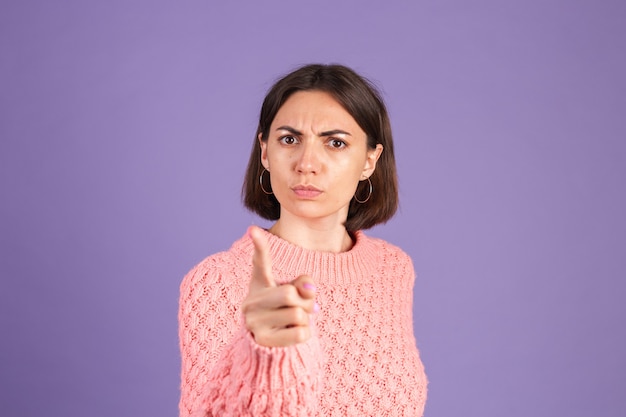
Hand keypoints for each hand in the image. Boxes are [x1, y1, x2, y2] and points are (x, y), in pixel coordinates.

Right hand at [242, 226, 316, 347]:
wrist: (269, 343)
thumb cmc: (283, 312)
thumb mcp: (294, 293)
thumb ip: (304, 284)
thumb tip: (311, 289)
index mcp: (259, 284)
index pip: (260, 262)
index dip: (259, 245)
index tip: (253, 229)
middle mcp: (251, 301)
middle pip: (290, 294)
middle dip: (304, 302)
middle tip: (303, 307)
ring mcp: (254, 322)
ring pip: (298, 315)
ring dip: (305, 319)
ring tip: (294, 321)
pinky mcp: (263, 341)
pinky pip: (300, 333)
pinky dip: (305, 333)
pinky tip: (293, 333)